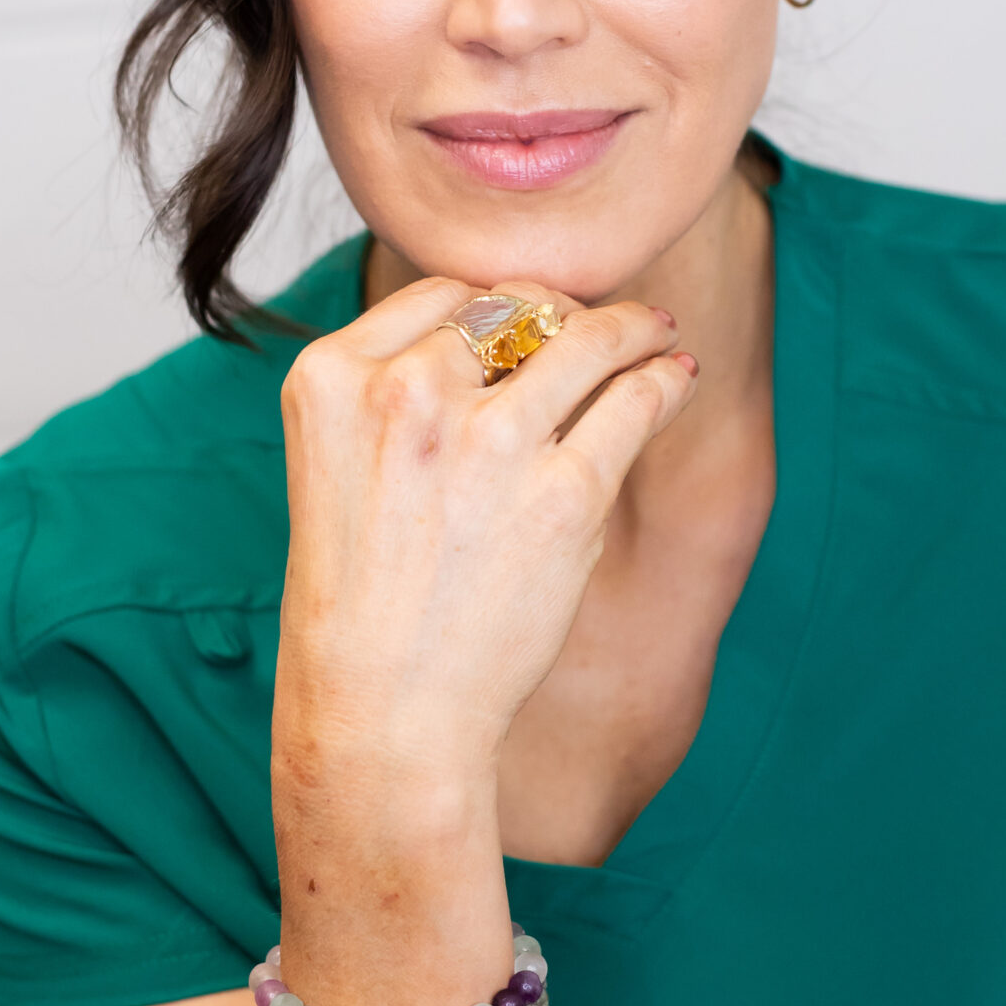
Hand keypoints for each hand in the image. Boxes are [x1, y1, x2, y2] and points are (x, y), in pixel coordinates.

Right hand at [275, 276, 696, 792]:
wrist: (382, 710)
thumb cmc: (362, 602)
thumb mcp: (336, 468)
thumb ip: (394, 397)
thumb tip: (505, 332)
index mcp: (332, 378)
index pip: (437, 295)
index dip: (492, 305)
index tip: (526, 321)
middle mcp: (405, 393)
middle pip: (511, 310)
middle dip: (559, 314)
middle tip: (595, 327)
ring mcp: (489, 440)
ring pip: (586, 341)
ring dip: (633, 329)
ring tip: (659, 332)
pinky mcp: (564, 494)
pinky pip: (634, 403)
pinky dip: (662, 382)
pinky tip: (673, 378)